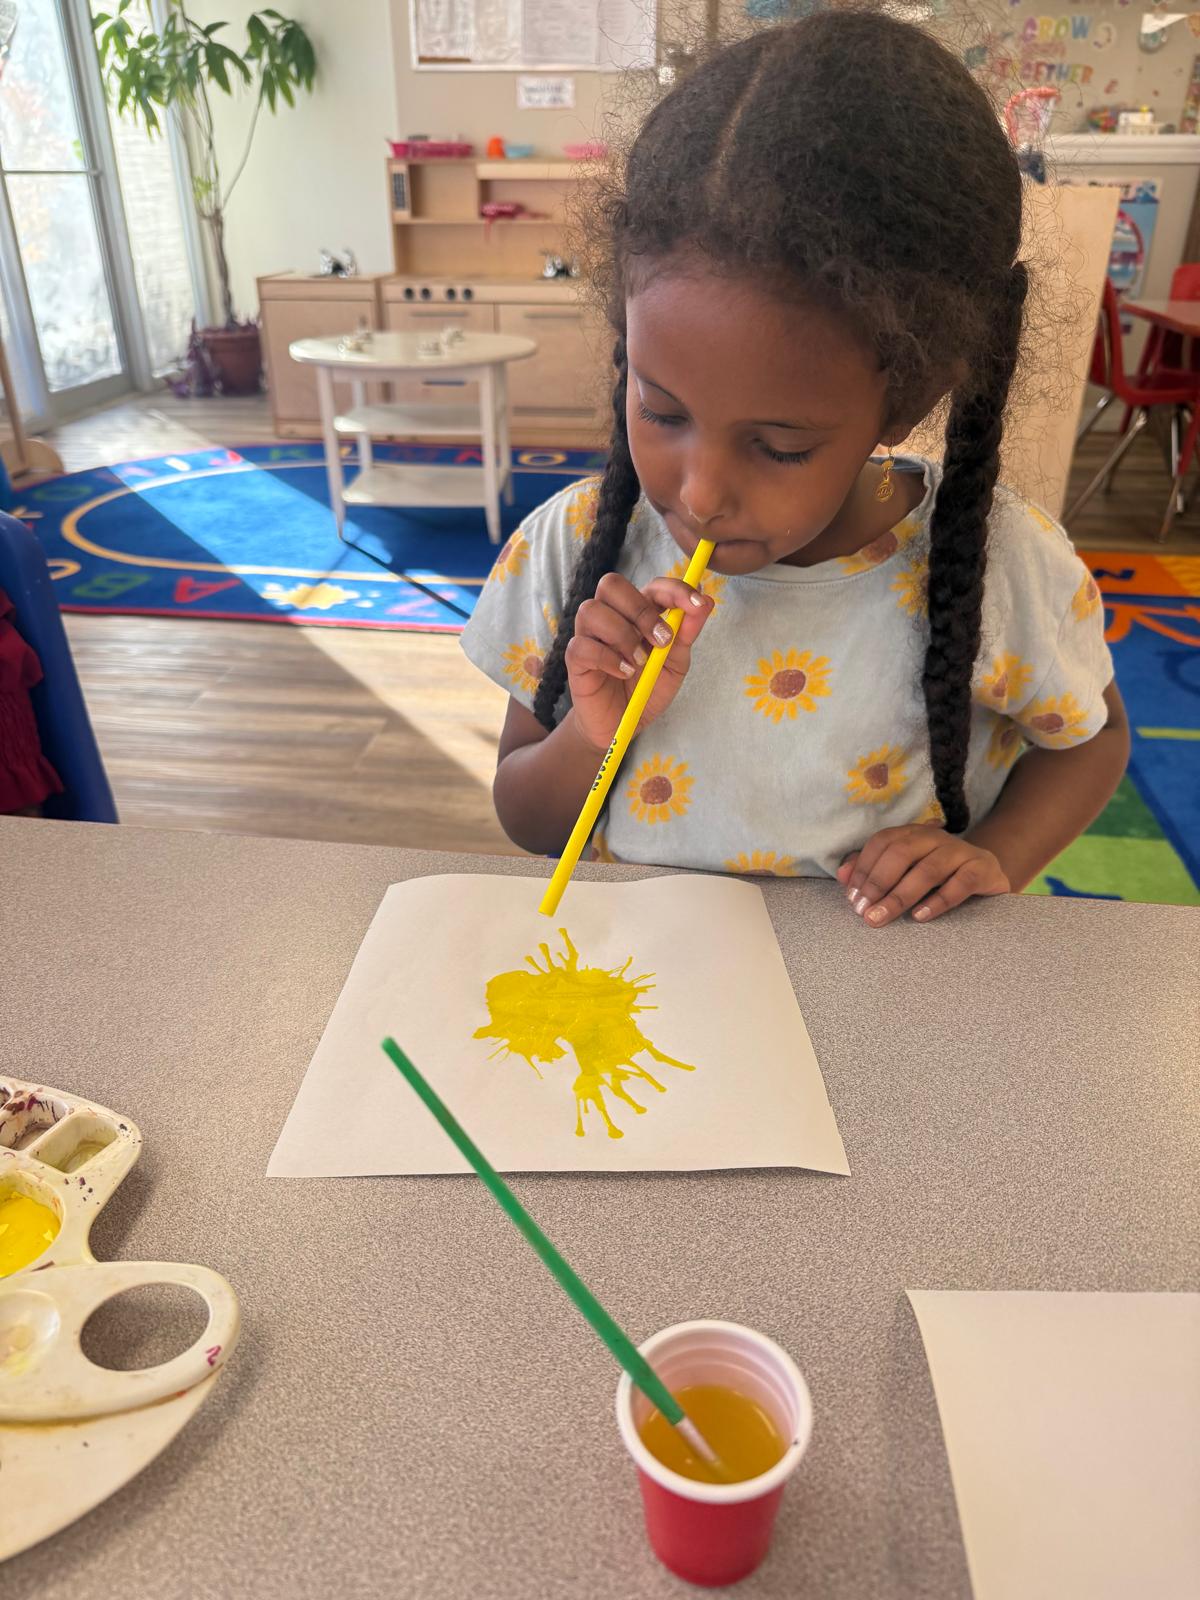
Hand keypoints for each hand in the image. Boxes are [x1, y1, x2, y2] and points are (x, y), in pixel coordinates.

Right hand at [565, 571, 713, 753]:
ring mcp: (589, 635)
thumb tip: (706, 601)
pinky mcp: (575, 658)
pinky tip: (623, 672)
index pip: (652, 586)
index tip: (695, 605)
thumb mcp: (675, 663)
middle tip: (662, 640)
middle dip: (641, 610)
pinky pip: (582, 645)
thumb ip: (687, 633)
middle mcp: (611, 616)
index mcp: (639, 612)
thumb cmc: (647, 688)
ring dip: (622, 634)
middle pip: (611, 585)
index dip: (674, 589)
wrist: (623, 724)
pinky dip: (607, 658)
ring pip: (591, 609)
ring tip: (639, 662)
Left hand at [836, 826, 1009, 927]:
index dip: (864, 868)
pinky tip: (920, 917)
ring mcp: (961, 851)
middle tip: (864, 911)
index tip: (852, 898)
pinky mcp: (983, 868)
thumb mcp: (905, 871)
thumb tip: (841, 875)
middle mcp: (935, 837)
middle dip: (878, 883)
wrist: (988, 874)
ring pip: (928, 870)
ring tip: (882, 917)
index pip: (882, 843)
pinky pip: (961, 883)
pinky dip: (938, 901)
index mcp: (912, 833)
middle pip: (901, 853)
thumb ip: (873, 870)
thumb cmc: (938, 875)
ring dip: (900, 896)